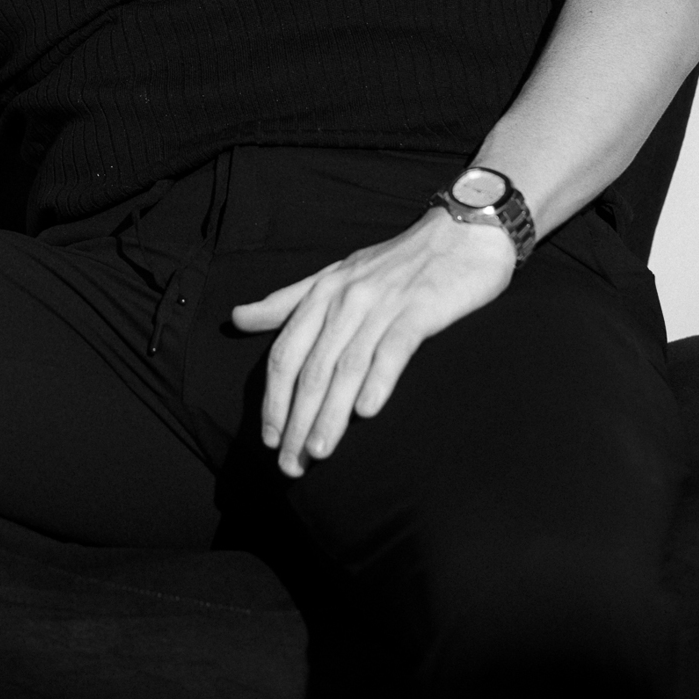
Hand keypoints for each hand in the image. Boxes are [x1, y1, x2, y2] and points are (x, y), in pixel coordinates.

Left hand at [231, 208, 515, 473]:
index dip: (274, 398)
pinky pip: (393, 349)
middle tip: (290, 465)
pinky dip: (378, 379)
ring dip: (330, 413)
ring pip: (346, 365)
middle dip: (297, 419)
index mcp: (322, 292)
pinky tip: (368, 412)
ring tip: (319, 451)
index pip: (286, 352)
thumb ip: (287, 301)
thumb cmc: (396, 261)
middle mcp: (345, 299)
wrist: (461, 233)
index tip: (269, 439)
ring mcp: (382, 304)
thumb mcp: (335, 275)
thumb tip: (237, 318)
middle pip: (311, 367)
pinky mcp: (420, 309)